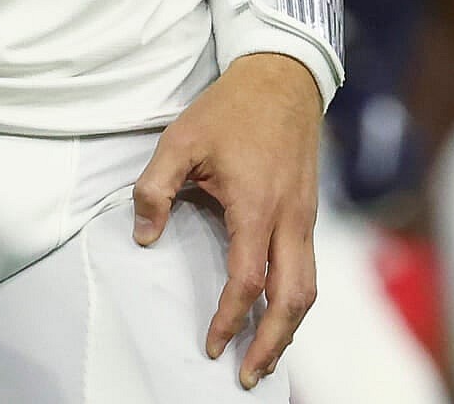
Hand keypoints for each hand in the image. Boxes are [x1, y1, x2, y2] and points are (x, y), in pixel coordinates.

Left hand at [132, 52, 321, 390]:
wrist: (283, 78)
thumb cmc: (231, 109)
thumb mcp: (181, 139)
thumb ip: (155, 189)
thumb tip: (144, 236)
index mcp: (256, 205)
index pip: (247, 280)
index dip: (229, 319)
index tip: (211, 345)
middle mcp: (289, 219)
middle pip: (292, 299)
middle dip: (272, 343)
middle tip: (250, 376)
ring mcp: (305, 217)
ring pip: (308, 288)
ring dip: (289, 328)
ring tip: (265, 357)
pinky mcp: (308, 212)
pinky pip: (309, 269)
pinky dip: (295, 301)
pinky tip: (277, 313)